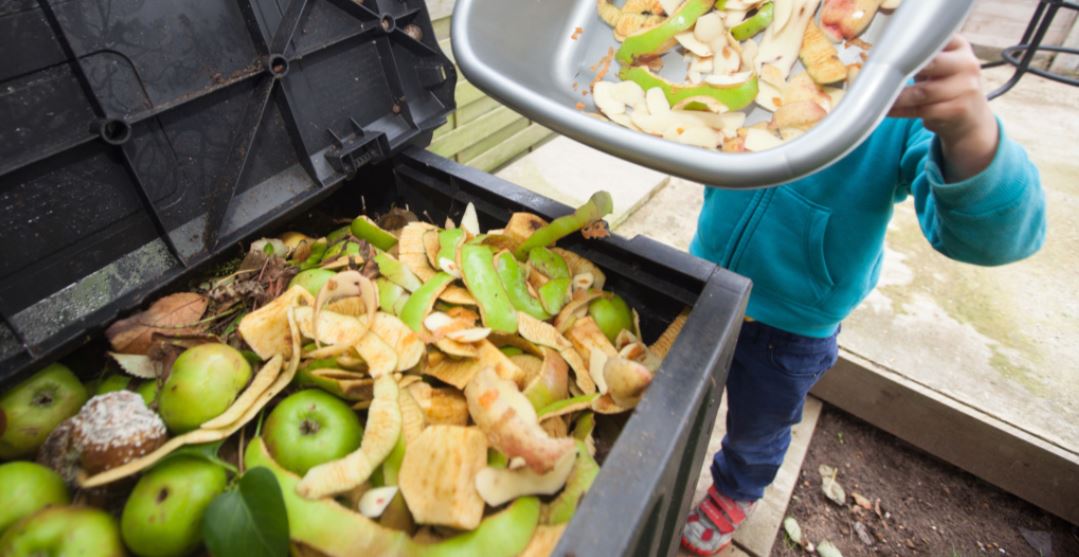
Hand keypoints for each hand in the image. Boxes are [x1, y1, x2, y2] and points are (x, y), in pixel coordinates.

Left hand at [889, 35, 998, 180]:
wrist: (971, 119)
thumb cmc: (946, 86)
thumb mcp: (941, 65)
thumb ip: (922, 55)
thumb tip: (885, 51)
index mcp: (960, 46)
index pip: (936, 38)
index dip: (912, 43)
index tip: (890, 48)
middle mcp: (967, 64)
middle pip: (932, 63)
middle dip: (904, 68)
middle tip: (881, 72)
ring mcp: (966, 88)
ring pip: (923, 92)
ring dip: (897, 96)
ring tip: (879, 95)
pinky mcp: (958, 110)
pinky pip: (922, 110)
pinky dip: (900, 111)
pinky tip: (887, 110)